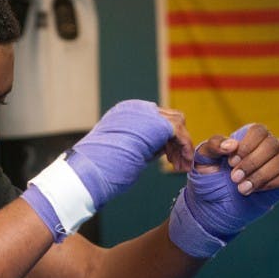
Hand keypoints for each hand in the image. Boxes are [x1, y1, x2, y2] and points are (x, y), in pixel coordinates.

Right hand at [67, 99, 190, 207]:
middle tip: (177, 164)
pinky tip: (182, 164)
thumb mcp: (127, 150)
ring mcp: (147, 113)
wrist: (94, 168)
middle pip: (169, 119)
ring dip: (181, 145)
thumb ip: (144, 143)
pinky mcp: (157, 123)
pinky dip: (183, 147)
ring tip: (181, 167)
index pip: (157, 121)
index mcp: (129, 113)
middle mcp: (139, 109)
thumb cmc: (105, 165)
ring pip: (177, 123)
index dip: (166, 141)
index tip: (169, 160)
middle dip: (176, 142)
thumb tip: (162, 146)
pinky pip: (178, 132)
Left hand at [195, 124, 278, 194]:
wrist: (215, 199)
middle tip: (234, 178)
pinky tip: (254, 190)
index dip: (247, 146)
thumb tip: (232, 144)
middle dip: (252, 163)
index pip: (259, 130)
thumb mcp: (205, 157)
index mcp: (251, 136)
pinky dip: (271, 184)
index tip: (230, 162)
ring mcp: (278, 162)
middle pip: (272, 144)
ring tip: (241, 189)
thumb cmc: (211, 173)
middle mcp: (268, 145)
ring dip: (261, 175)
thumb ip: (214, 145)